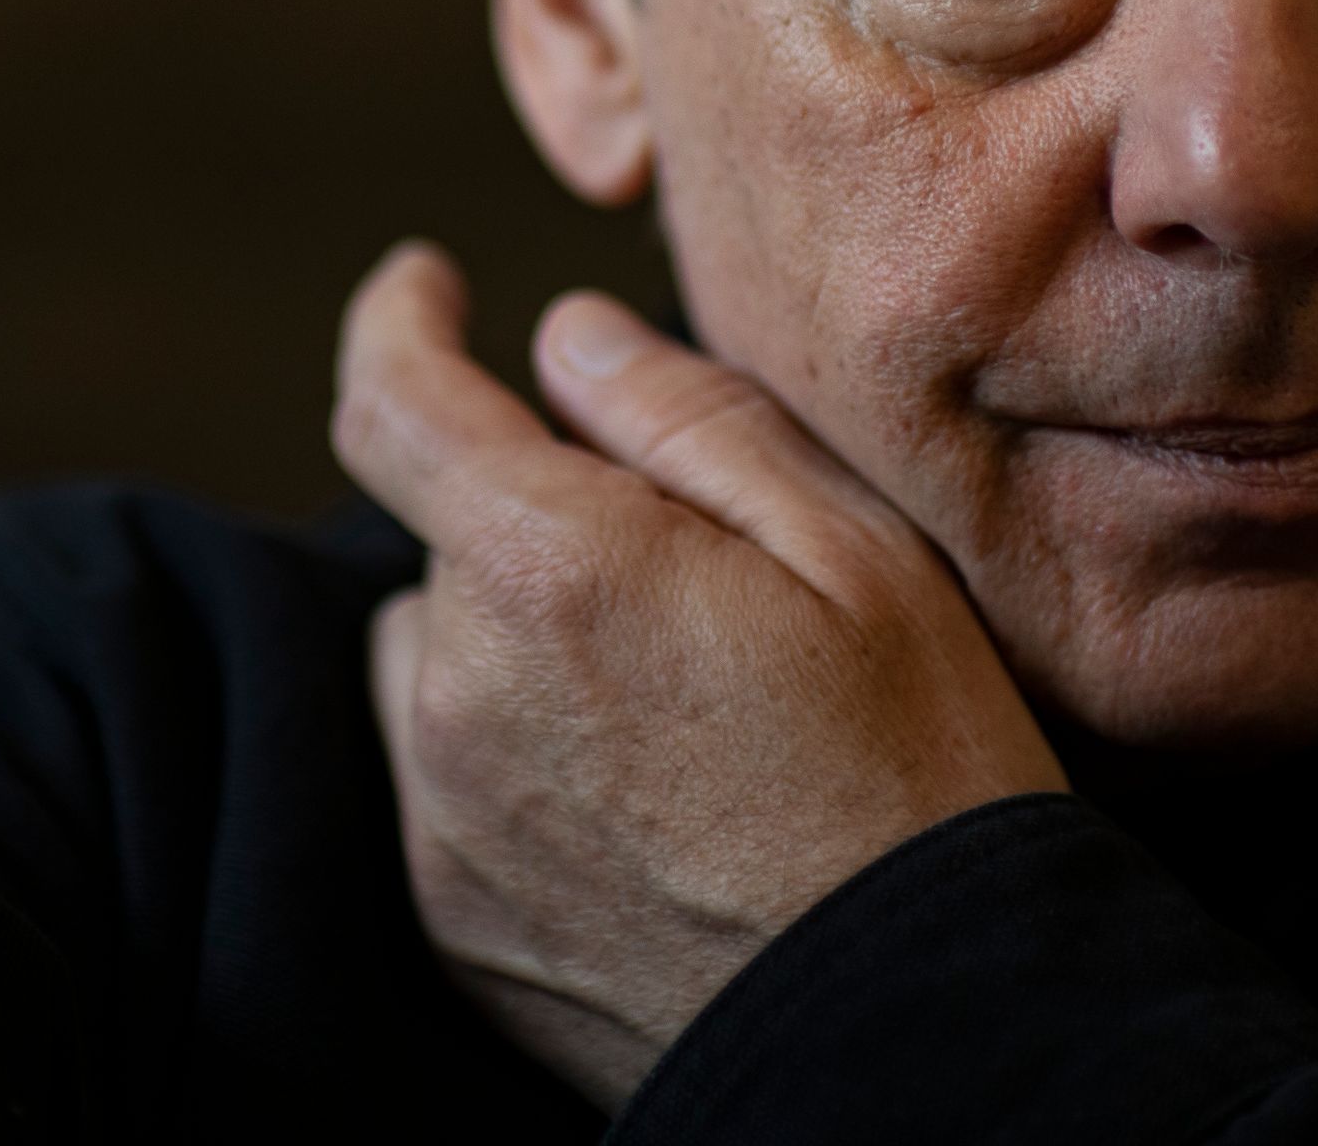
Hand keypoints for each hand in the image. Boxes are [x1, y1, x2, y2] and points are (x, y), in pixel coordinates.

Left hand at [331, 244, 1063, 1109]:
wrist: (922, 1033)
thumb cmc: (920, 777)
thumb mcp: (859, 552)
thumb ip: (690, 416)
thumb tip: (565, 336)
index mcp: (553, 568)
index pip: (395, 401)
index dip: (396, 320)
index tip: (422, 283)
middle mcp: (461, 689)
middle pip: (449, 537)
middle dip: (543, 516)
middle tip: (696, 578)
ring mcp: (444, 815)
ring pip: (437, 655)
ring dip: (513, 636)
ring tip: (677, 700)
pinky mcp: (450, 914)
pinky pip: (443, 775)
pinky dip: (510, 750)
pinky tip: (645, 792)